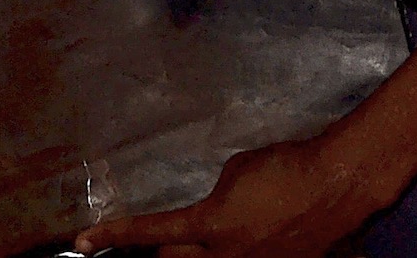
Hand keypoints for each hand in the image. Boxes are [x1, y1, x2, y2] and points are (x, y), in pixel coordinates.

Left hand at [76, 132, 379, 257]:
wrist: (333, 186)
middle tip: (142, 244)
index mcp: (210, 225)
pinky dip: (231, 253)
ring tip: (201, 237)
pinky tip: (248, 234)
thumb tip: (208, 215)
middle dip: (157, 255)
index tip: (83, 240)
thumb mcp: (236, 172)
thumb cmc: (283, 168)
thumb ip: (215, 197)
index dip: (115, 235)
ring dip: (192, 256)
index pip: (152, 233)